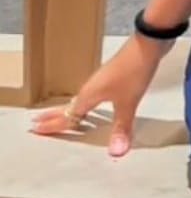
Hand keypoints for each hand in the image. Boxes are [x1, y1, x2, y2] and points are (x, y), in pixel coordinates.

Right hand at [30, 33, 171, 156]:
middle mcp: (91, 88)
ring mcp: (101, 81)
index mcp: (89, 96)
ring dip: (68, 110)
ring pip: (79, 100)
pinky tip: (92, 106)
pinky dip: (85, 105)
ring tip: (60, 117)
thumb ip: (121, 128)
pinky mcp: (112, 78)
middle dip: (53, 116)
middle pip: (68, 106)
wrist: (148, 44)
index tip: (35, 130)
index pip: (67, 116)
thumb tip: (115, 153)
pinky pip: (91, 96)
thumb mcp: (128, 103)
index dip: (53, 126)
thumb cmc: (133, 72)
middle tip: (36, 123)